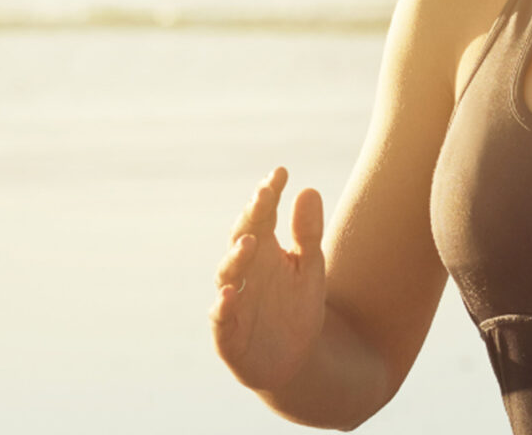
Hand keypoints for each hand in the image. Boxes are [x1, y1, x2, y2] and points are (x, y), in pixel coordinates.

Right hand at [209, 167, 325, 390]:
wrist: (295, 359)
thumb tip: (309, 189)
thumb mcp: (310, 267)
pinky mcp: (228, 333)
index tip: (281, 172)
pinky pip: (221, 316)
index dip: (269, 193)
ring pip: (228, 273)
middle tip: (264, 196)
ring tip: (251, 241)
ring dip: (237, 257)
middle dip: (250, 217)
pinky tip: (229, 293)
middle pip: (242, 236)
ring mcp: (234, 299)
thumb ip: (308, 232)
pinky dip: (222, 305)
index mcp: (264, 248)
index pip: (263, 214)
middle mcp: (244, 269)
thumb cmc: (297, 305)